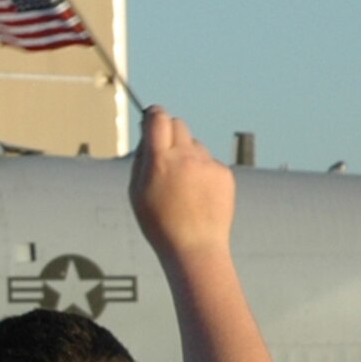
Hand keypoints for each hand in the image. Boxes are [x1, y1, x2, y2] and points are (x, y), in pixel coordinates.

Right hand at [129, 106, 234, 262]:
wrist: (194, 246)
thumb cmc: (160, 223)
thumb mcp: (136, 192)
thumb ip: (141, 161)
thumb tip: (147, 137)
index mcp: (160, 161)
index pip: (158, 119)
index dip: (154, 116)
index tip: (152, 117)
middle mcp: (185, 157)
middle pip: (179, 124)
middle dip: (170, 131)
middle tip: (165, 151)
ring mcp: (207, 164)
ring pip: (195, 145)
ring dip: (187, 155)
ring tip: (182, 186)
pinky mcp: (224, 173)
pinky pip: (209, 162)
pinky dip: (202, 172)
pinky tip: (198, 195)